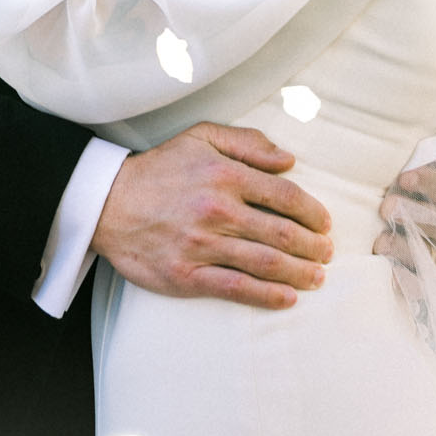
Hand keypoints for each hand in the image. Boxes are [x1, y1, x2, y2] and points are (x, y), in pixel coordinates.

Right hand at [92, 122, 333, 310]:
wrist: (108, 203)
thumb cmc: (160, 169)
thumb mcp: (201, 137)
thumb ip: (247, 143)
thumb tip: (289, 160)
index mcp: (225, 175)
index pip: (285, 195)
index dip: (313, 212)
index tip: (325, 223)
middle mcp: (218, 210)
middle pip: (282, 233)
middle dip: (314, 246)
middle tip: (328, 253)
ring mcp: (202, 245)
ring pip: (265, 263)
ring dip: (299, 273)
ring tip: (317, 277)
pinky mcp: (186, 275)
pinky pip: (236, 288)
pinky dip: (267, 296)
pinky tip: (287, 298)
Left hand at [373, 161, 435, 271]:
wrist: (403, 207)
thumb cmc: (416, 177)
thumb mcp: (430, 159)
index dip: (434, 184)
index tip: (405, 176)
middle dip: (416, 217)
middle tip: (386, 207)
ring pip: (433, 259)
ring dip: (405, 249)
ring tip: (379, 240)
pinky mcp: (424, 276)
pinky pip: (419, 285)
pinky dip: (404, 282)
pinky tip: (385, 272)